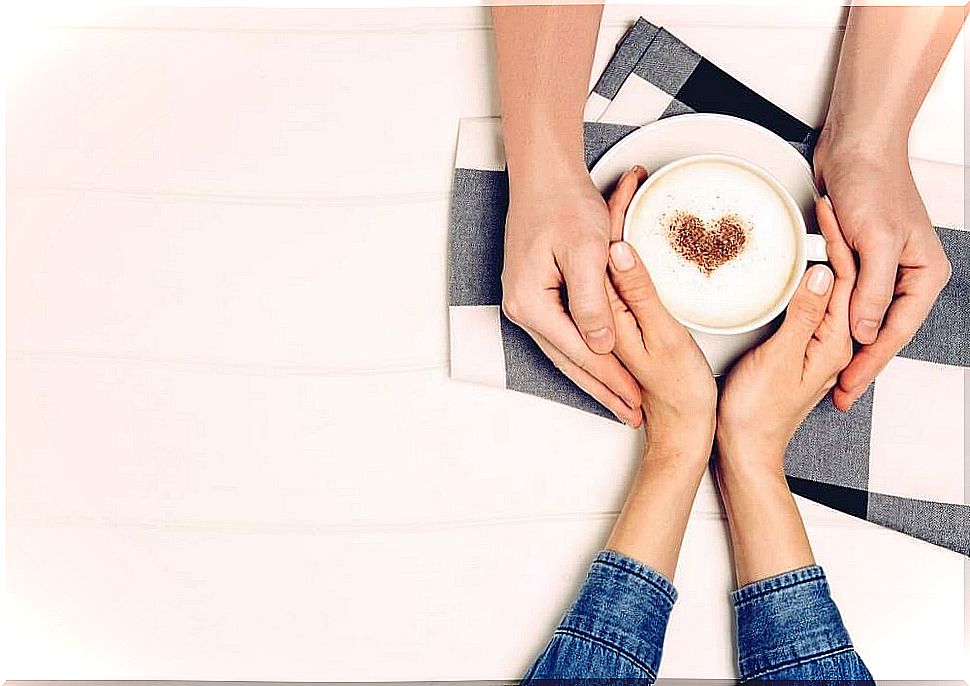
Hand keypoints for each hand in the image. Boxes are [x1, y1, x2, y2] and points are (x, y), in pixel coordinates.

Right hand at [502, 167, 642, 425]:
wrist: (544, 175)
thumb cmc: (564, 204)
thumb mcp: (586, 251)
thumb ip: (592, 302)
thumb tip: (600, 346)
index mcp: (532, 304)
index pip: (579, 353)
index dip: (611, 379)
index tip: (636, 400)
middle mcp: (524, 309)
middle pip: (569, 361)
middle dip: (603, 389)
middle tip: (630, 415)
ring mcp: (528, 303)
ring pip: (567, 351)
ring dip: (596, 376)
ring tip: (621, 400)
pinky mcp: (538, 294)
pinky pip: (565, 333)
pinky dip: (587, 352)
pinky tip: (602, 365)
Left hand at [606, 167, 716, 459]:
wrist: (686, 426)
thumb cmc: (680, 389)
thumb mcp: (662, 336)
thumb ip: (635, 294)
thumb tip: (617, 251)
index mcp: (603, 316)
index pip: (602, 253)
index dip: (614, 215)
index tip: (626, 183)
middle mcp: (603, 317)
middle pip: (601, 255)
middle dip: (613, 214)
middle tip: (628, 178)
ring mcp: (614, 321)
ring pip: (608, 262)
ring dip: (619, 226)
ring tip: (630, 191)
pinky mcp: (626, 327)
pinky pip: (619, 278)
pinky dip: (628, 250)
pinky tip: (634, 236)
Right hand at [717, 197, 855, 471]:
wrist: (744, 448)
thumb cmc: (756, 412)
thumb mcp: (780, 358)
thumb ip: (803, 316)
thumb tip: (821, 274)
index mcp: (833, 343)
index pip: (846, 282)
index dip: (838, 242)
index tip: (827, 212)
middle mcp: (831, 343)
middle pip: (842, 283)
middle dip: (836, 243)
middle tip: (825, 207)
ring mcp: (815, 346)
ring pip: (826, 291)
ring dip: (822, 257)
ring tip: (815, 226)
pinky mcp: (798, 348)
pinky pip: (810, 305)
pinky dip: (806, 280)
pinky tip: (796, 268)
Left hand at [813, 132, 950, 409]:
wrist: (855, 146)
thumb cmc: (872, 183)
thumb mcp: (875, 242)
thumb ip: (871, 290)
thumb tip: (864, 334)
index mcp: (922, 275)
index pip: (894, 333)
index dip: (870, 365)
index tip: (848, 389)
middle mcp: (906, 275)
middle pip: (881, 333)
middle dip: (859, 365)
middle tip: (837, 396)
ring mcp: (882, 269)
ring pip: (863, 320)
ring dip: (846, 348)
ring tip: (827, 378)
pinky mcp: (859, 260)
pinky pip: (848, 300)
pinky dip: (836, 320)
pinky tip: (822, 338)